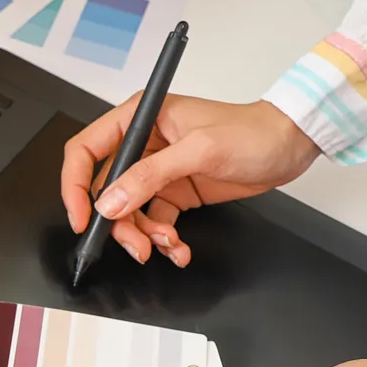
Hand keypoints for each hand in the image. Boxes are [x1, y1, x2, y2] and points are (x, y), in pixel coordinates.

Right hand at [61, 96, 320, 266]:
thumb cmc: (252, 132)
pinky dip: (163, 239)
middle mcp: (143, 144)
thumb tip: (110, 201)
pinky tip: (178, 247)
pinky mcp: (174, 191)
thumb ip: (150, 176)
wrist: (290, 145)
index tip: (83, 218)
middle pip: (106, 190)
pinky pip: (154, 221)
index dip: (75, 185)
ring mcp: (157, 170)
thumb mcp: (199, 151)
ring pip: (128, 211)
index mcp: (140, 118)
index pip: (86, 150)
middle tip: (137, 245)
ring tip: (166, 245)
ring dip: (143, 235)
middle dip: (118, 223)